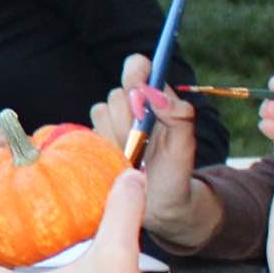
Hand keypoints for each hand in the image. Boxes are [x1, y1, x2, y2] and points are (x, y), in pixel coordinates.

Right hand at [86, 54, 213, 249]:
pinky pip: (88, 133)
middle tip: (145, 140)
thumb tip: (155, 94)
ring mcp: (108, 124)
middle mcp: (128, 106)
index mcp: (152, 98)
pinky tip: (117, 162)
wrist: (158, 205)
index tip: (139, 90)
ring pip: (101, 113)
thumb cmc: (176, 171)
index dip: (135, 72)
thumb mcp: (185, 145)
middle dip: (131, 118)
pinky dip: (103, 147)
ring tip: (133, 156)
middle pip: (116, 94)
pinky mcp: (92, 141)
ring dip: (118, 136)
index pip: (137, 67)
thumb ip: (179, 114)